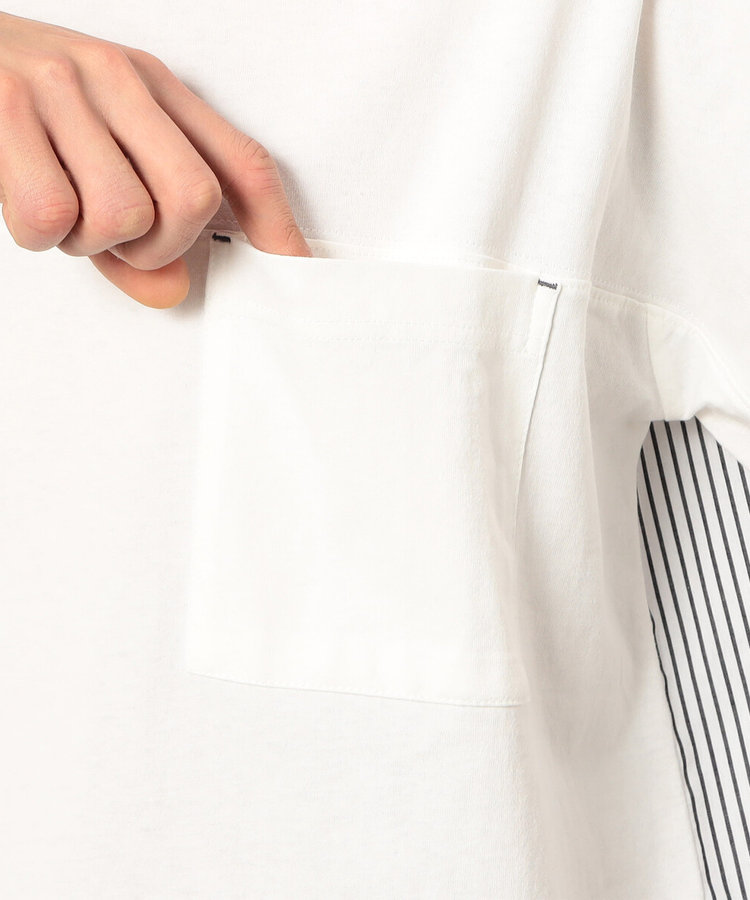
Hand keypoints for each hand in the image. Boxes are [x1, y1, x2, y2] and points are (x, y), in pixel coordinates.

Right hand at [0, 12, 311, 308]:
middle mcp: (117, 78)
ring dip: (89, 241)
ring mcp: (62, 87)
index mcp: (153, 87)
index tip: (296, 275)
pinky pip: (50, 214)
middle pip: (193, 199)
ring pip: (122, 215)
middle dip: (159, 246)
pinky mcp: (3, 106)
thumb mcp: (96, 156)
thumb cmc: (21, 106)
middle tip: (119, 240)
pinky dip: (37, 233)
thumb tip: (171, 291)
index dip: (277, 229)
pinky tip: (20, 195)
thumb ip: (141, 230)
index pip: (241, 164)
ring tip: (61, 209)